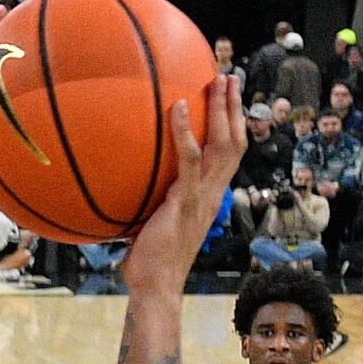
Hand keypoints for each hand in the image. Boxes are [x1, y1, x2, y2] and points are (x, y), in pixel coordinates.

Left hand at [115, 72, 247, 296]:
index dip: (232, 127)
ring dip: (222, 110)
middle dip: (234, 108)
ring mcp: (202, 196)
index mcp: (208, 196)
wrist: (155, 286)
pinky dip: (185, 130)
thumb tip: (127, 183)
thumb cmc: (148, 259)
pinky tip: (176, 105)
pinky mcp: (184, 201)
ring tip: (217, 80)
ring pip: (223, 144)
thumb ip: (151, 201)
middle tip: (229, 77)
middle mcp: (212, 193)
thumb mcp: (153, 222)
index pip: (228, 155)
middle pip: (235, 142)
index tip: (228, 101)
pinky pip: (189, 159)